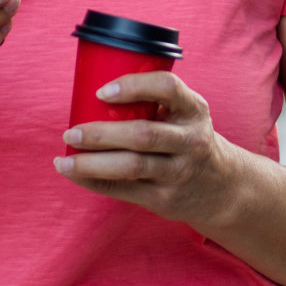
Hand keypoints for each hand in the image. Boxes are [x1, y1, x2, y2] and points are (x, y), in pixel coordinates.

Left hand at [53, 72, 237, 227]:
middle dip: (100, 133)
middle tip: (70, 131)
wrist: (220, 186)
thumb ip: (154, 99)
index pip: (167, 88)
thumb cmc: (188, 137)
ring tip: (64, 160)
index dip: (133, 86)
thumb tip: (92, 91)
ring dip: (91, 163)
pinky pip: (123, 190)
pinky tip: (74, 174)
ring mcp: (178, 173)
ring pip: (130, 167)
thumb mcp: (186, 112)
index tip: (101, 91)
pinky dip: (94, 182)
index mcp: (193, 109)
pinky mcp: (164, 199)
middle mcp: (190, 141)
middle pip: (142, 135)